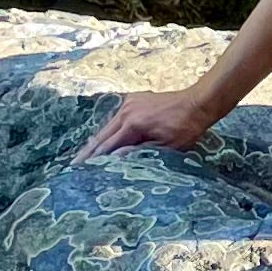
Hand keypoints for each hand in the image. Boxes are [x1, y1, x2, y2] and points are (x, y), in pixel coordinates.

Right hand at [85, 86, 222, 157]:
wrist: (198, 102)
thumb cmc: (186, 128)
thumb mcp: (165, 146)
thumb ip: (139, 152)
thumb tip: (114, 159)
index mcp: (133, 123)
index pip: (108, 146)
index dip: (94, 159)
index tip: (80, 170)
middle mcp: (126, 111)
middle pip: (102, 135)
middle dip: (88, 151)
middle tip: (73, 165)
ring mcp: (129, 103)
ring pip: (108, 126)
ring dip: (97, 141)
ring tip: (84, 156)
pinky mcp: (134, 99)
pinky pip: (117, 118)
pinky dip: (109, 130)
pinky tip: (103, 140)